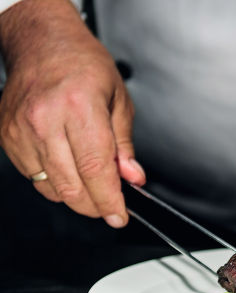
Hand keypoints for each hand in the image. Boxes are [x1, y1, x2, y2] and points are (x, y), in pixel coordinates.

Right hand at [0, 0, 144, 227]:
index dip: (110, 200)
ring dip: (77, 197)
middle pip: (72, 186)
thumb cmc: (82, 64)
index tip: (120, 216)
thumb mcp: (118, 100)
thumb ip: (124, 145)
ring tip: (93, 185)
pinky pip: (34, 177)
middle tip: (111, 207)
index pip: (95, 169)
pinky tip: (70, 170)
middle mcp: (45, 120)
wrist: (42, 43)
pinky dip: (55, 183)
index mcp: (78, 107)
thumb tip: (132, 178)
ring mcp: (21, 130)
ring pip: (51, 187)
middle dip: (96, 206)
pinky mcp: (6, 137)